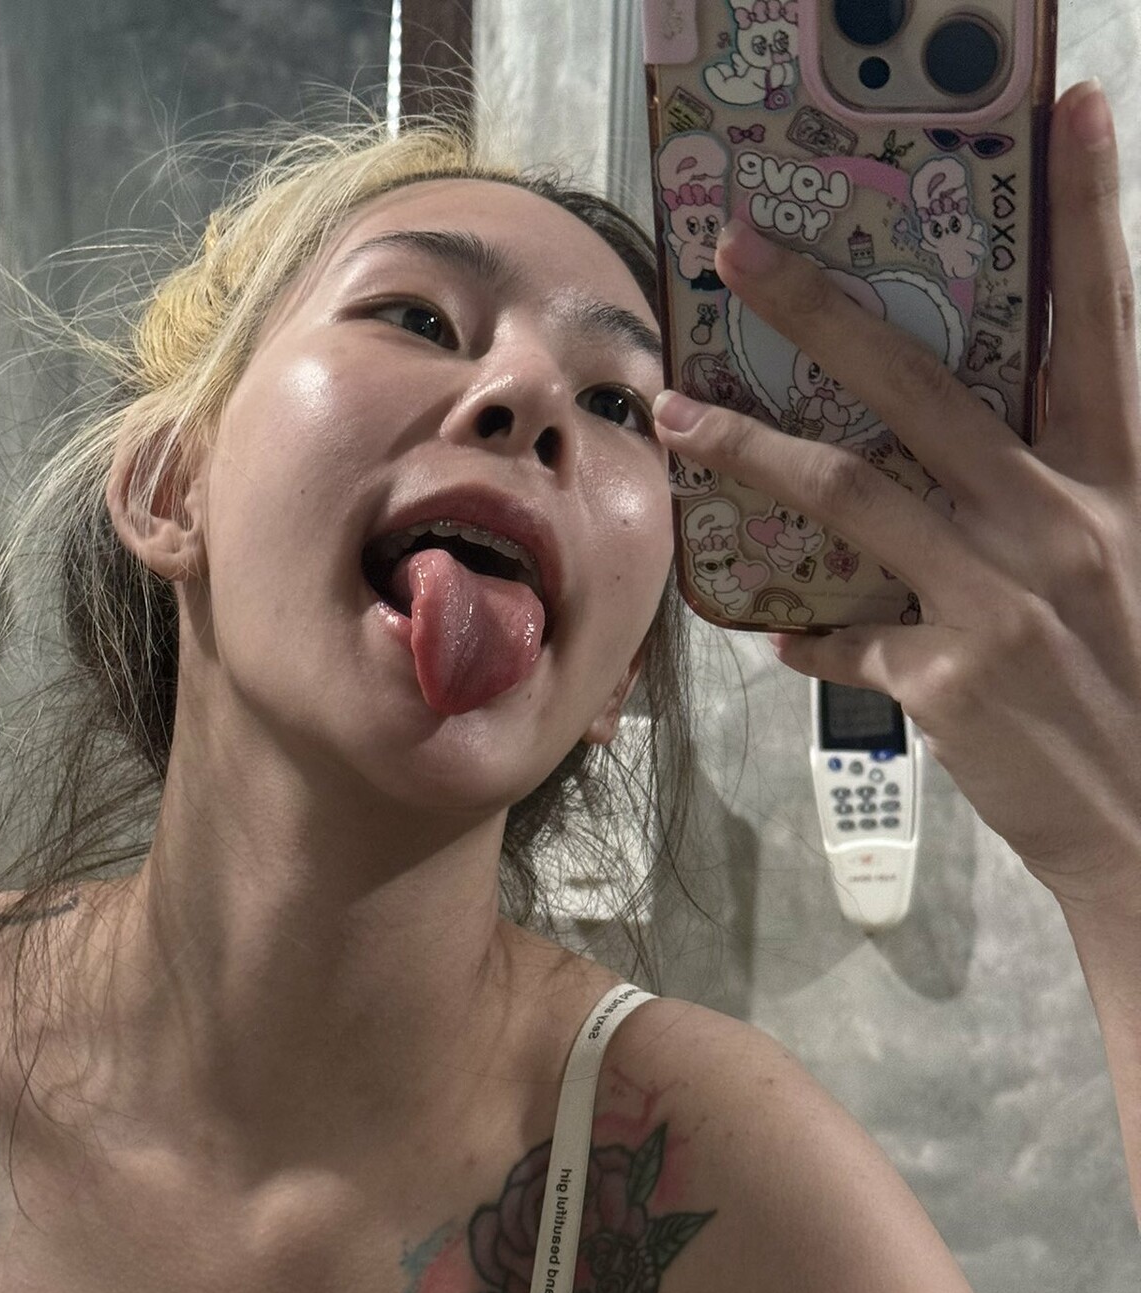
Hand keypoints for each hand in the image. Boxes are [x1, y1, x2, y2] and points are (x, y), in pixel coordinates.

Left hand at [651, 80, 1140, 919]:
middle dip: (824, 309)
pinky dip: (811, 636)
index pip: (1105, 327)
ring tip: (680, 414)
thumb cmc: (1136, 697)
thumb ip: (1045, 519)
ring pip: (852, 491)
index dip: (1092, 217)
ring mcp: (1001, 596)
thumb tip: (945, 496)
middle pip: (923, 386)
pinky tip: (785, 637)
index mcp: (1118, 486)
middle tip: (744, 251)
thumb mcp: (1121, 578)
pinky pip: (847, 637)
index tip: (1075, 113)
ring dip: (754, 449)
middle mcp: (1060, 521)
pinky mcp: (950, 674)